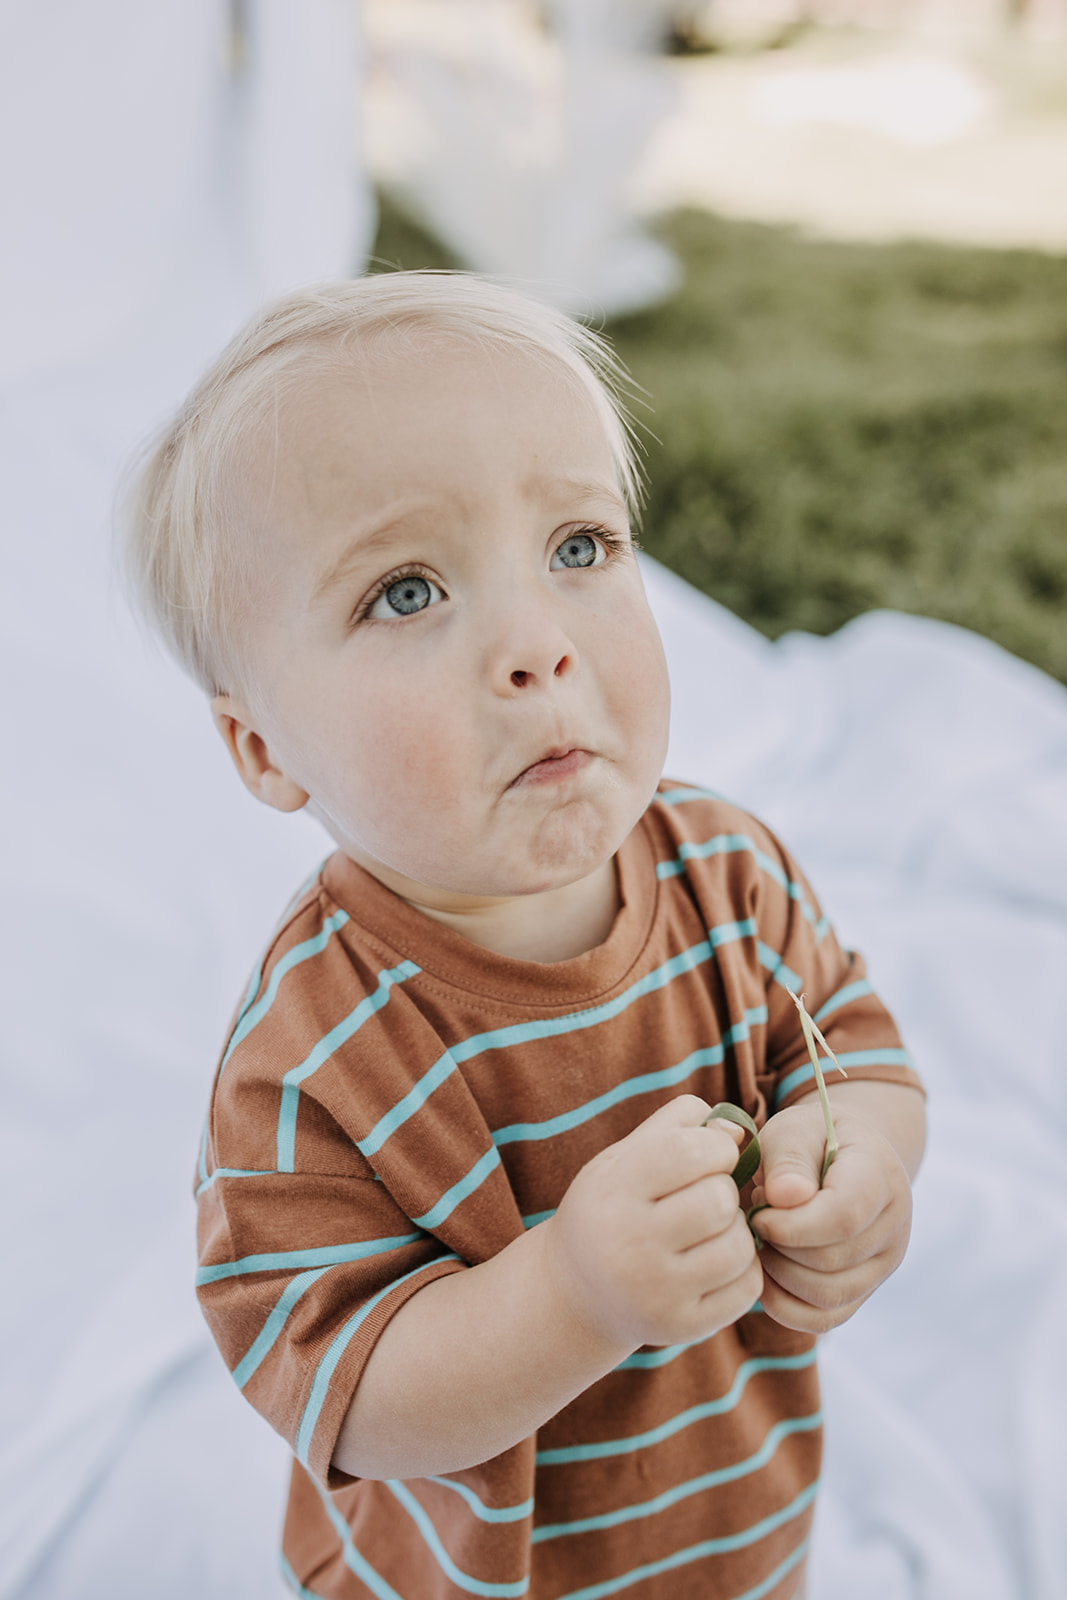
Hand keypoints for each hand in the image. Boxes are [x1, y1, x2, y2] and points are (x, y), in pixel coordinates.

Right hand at [543, 1095, 763, 1350]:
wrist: (574, 1294)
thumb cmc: (609, 1209)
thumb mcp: (621, 1159)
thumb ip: (674, 1129)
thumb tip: (737, 1129)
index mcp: (613, 1191)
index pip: (688, 1152)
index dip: (716, 1146)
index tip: (711, 1155)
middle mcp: (631, 1244)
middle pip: (719, 1201)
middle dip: (725, 1191)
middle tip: (708, 1196)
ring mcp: (657, 1291)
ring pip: (739, 1247)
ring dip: (737, 1231)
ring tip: (713, 1229)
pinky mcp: (681, 1326)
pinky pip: (747, 1289)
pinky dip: (743, 1269)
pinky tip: (716, 1261)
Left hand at [750, 1100, 913, 1332]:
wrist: (841, 1156)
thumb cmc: (810, 1140)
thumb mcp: (794, 1129)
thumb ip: (788, 1159)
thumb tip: (783, 1198)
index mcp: (881, 1176)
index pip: (842, 1216)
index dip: (790, 1224)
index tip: (756, 1211)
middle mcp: (894, 1226)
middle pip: (830, 1261)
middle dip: (778, 1247)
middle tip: (752, 1221)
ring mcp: (883, 1264)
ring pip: (827, 1295)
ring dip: (779, 1275)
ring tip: (761, 1241)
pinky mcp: (863, 1290)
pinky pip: (824, 1318)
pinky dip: (785, 1305)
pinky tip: (764, 1273)